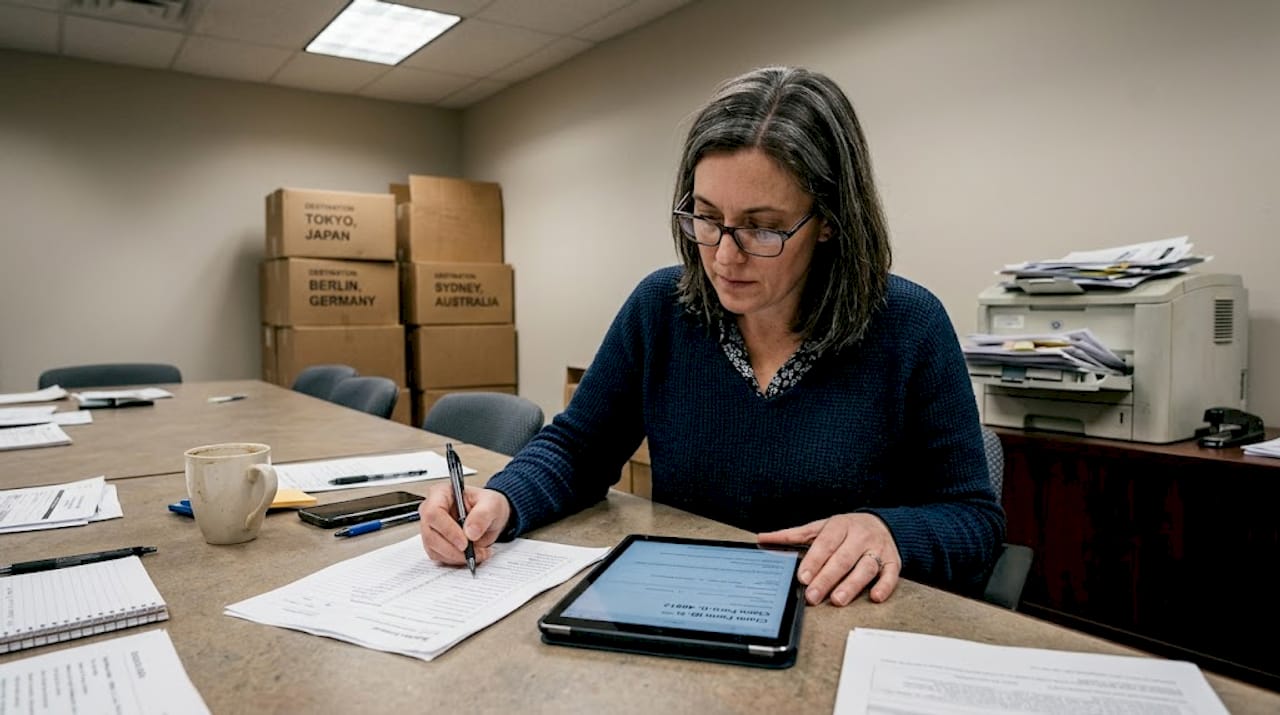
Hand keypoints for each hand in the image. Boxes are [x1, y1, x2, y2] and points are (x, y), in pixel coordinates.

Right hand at [419, 483, 510, 565]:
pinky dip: (455, 560)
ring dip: (456, 556)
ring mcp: (431, 528)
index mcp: (441, 494)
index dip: (447, 530)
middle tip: (473, 553)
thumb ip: (482, 515)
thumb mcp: (492, 504)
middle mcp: (431, 510)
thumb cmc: (487, 505)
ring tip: (478, 553)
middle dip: (453, 549)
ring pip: (434, 549)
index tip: (464, 543)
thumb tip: (470, 532)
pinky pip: (439, 557)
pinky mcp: (434, 543)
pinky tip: (470, 555)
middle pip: (430, 535)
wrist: (490, 517)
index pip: (434, 513)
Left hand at [757, 513, 900, 605]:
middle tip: (813, 595)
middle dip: (827, 578)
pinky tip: (874, 596)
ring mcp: (878, 549)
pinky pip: (891, 574)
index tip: (803, 576)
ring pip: (866, 567)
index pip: (826, 543)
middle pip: (843, 558)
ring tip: (838, 599)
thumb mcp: (820, 528)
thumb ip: (793, 535)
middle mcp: (860, 536)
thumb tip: (763, 538)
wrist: (880, 523)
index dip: (814, 560)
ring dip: (852, 584)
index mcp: (840, 525)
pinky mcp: (894, 561)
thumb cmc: (845, 529)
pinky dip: (884, 586)